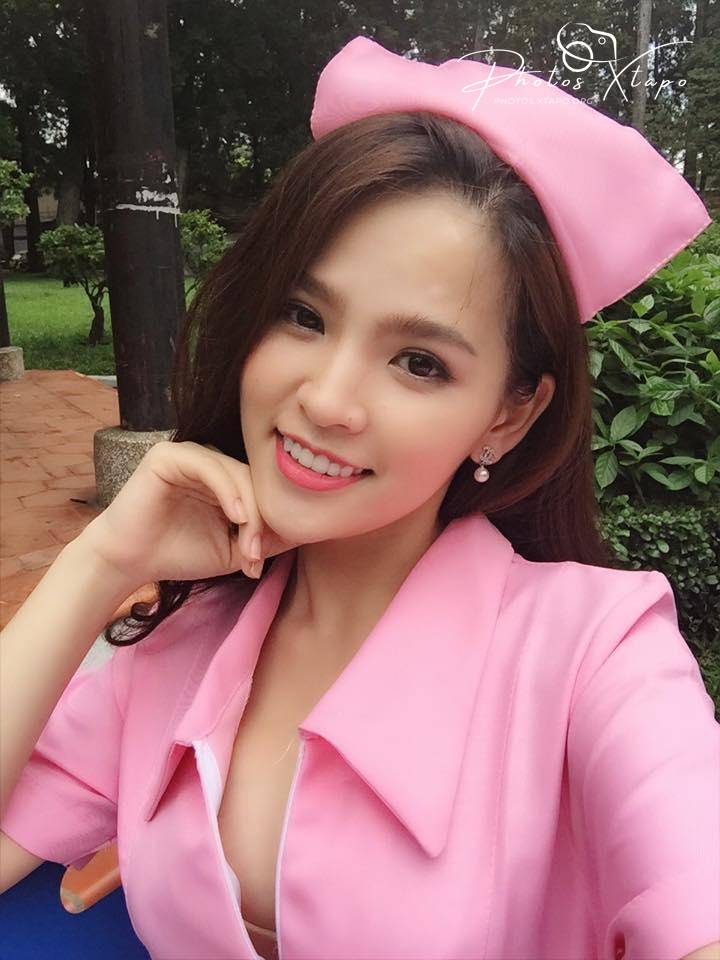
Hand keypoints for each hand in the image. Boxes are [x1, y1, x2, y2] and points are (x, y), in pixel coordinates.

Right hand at [76, 440, 297, 586]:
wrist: (129, 561)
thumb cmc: (179, 553)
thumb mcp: (234, 549)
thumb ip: (267, 538)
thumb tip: (307, 530)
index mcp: (228, 479)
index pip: (263, 491)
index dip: (270, 522)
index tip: (260, 560)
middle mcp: (212, 462)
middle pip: (255, 482)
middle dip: (260, 522)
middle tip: (255, 555)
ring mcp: (192, 455)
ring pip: (238, 475)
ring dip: (249, 514)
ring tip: (247, 546)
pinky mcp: (171, 455)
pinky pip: (211, 467)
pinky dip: (229, 492)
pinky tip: (236, 518)